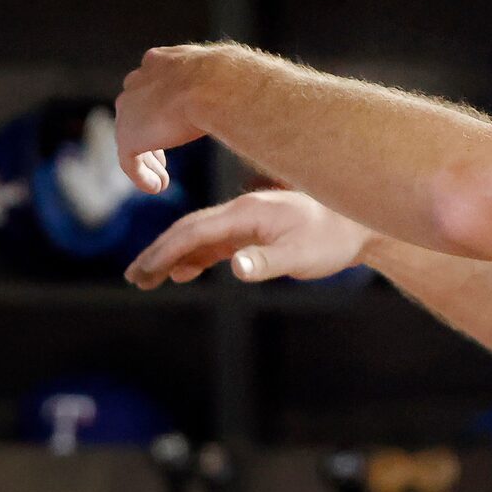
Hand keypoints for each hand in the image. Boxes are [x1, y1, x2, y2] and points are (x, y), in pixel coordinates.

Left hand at [115, 42, 257, 193]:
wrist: (214, 84)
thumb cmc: (228, 78)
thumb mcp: (221, 75)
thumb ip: (219, 84)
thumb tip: (248, 91)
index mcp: (159, 62)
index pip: (151, 87)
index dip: (161, 110)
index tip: (172, 127)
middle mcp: (139, 81)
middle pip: (136, 112)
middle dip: (149, 136)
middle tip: (162, 159)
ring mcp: (130, 109)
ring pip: (132, 138)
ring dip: (148, 161)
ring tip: (163, 180)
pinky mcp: (128, 136)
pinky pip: (129, 162)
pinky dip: (142, 176)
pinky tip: (157, 188)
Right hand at [126, 189, 371, 290]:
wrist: (357, 225)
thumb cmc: (332, 240)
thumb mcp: (302, 256)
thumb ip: (267, 262)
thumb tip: (235, 268)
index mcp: (246, 213)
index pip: (194, 231)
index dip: (165, 251)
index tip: (144, 271)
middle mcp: (241, 213)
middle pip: (189, 231)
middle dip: (159, 254)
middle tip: (134, 278)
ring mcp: (246, 221)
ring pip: (199, 237)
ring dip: (172, 256)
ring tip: (148, 278)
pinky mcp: (254, 232)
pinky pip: (215, 244)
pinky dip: (195, 257)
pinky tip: (183, 272)